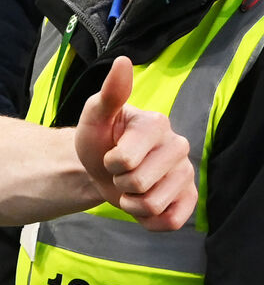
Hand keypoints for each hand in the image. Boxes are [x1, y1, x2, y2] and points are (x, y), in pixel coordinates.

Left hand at [75, 56, 195, 229]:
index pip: (126, 160)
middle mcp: (179, 146)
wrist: (100, 168)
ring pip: (152, 206)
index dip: (110, 163)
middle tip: (119, 172)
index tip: (110, 153)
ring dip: (131, 203)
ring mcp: (186, 173)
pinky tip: (143, 203)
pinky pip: (170, 222)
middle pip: (139, 184)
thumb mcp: (95, 116)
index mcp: (156, 124)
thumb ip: (109, 94)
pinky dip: (148, 220)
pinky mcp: (189, 198)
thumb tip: (123, 62)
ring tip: (130, 187)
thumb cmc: (98, 139)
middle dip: (119, 184)